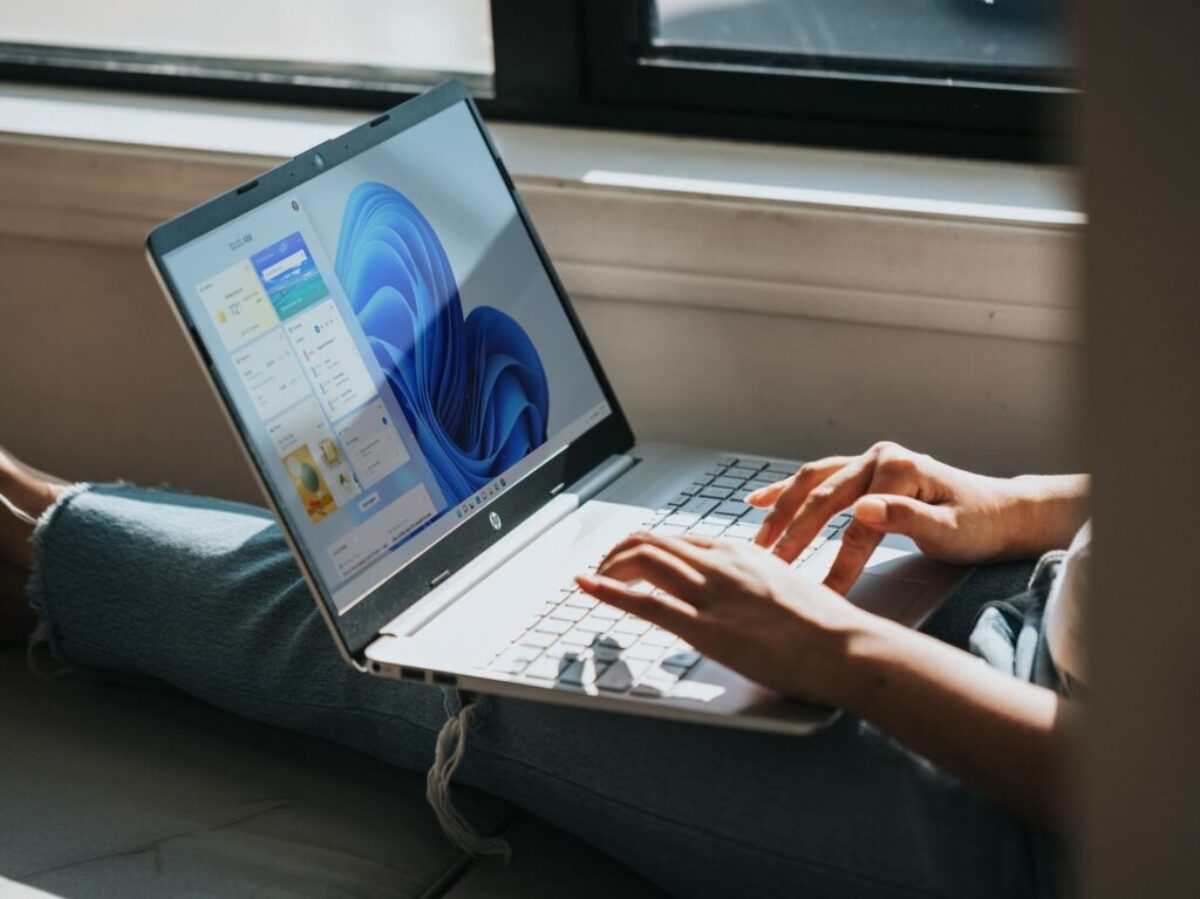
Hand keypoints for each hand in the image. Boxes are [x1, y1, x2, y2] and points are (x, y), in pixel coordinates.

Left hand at [576, 532, 865, 703]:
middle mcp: (720, 564)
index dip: (645, 548)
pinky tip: (588, 587)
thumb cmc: (826, 626)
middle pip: (652, 542)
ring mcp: (711, 594)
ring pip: (642, 560)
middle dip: (617, 554)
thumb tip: (744, 594)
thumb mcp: (786, 586)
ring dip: (609, 568)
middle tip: (602, 570)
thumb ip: (756, 583)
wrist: (845, 645)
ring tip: (594, 580)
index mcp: (740, 553)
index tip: (629, 561)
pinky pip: (646, 602)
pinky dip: (608, 591)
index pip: (678, 540)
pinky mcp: (706, 628)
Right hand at [746, 441, 1068, 594]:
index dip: (836, 561)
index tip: (819, 593)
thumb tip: (862, 509)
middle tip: (771, 567)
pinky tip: (758, 501)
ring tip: (758, 541)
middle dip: (794, 535)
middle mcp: (879, 457)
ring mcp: (868, 461)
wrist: (1001, 512)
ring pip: (812, 484)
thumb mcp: (950, 530)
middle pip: (824, 498)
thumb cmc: (979, 525)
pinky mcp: (863, 472)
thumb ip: (905, 518)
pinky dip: (787, 490)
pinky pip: (817, 478)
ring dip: (782, 511)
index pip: (857, 523)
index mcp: (899, 469)